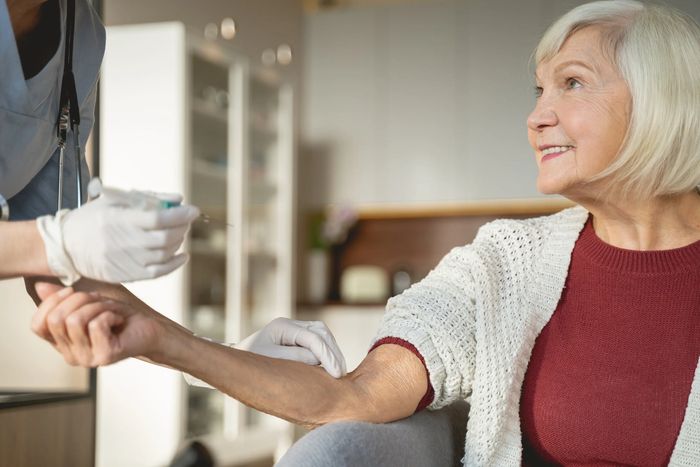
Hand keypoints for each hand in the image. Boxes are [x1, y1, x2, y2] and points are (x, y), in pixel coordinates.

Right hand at [31, 282, 161, 365]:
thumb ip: (63, 299)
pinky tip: (119, 320)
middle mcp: (70, 355)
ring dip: (97, 306)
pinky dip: (110, 314)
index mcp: (62, 343)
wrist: (150, 329)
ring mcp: (87, 358)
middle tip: (100, 300)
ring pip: (76, 320)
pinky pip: (96, 325)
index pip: (38, 326)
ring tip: (111, 310)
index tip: (71, 290)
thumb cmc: (120, 316)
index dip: (50, 303)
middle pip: (56, 319)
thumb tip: (39, 286)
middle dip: (79, 300)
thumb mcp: (88, 303)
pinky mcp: (104, 356)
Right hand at [36, 187, 199, 284]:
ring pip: (163, 255)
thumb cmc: (93, 218)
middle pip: (164, 238)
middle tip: (186, 220)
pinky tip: (182, 255)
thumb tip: (178, 199)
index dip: (180, 215)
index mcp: (119, 219)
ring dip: (178, 242)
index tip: (192, 210)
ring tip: (179, 233)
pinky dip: (174, 264)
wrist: (67, 246)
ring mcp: (125, 261)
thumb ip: (149, 197)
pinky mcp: (126, 275)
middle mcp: (122, 242)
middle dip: (182, 228)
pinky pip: (157, 273)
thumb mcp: (115, 200)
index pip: (157, 218)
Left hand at [237, 318, 346, 377]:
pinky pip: (318, 340)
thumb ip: (296, 358)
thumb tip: (319, 359)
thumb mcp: (271, 363)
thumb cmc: (250, 363)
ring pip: (323, 334)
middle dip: (334, 351)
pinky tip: (330, 366)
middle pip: (322, 332)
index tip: (337, 374)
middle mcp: (290, 324)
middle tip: (341, 373)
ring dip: (332, 351)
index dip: (328, 355)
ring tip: (338, 371)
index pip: (313, 338)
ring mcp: (294, 329)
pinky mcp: (296, 337)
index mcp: (283, 326)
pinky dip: (326, 352)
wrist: (234, 363)